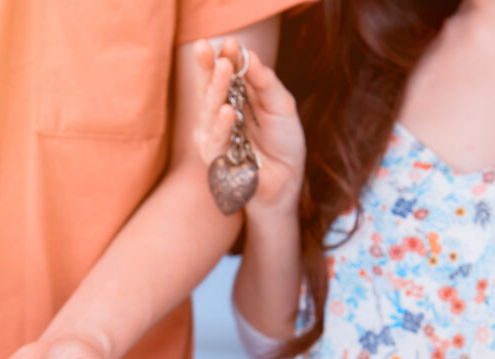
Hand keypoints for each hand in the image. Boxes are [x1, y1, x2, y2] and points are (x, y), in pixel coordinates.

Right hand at [193, 37, 304, 212]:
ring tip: (224, 68)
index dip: (222, 58)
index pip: (222, 75)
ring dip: (217, 89)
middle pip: (207, 89)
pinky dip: (222, 126)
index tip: (228, 41)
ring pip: (208, 111)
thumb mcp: (281, 105)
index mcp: (232, 100)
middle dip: (208, 68)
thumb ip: (265, 82)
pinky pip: (216, 140)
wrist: (287, 181)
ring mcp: (212, 138)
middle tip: (210, 48)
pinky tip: (228, 111)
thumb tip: (249, 55)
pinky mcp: (215, 160)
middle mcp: (217, 117)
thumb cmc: (283, 143)